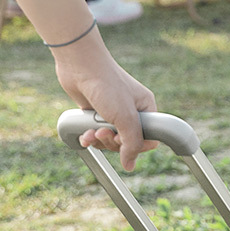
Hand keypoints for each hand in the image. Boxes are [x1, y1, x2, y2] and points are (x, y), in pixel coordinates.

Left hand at [54, 43, 157, 171]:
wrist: (80, 65)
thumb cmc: (107, 85)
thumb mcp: (125, 117)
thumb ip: (131, 143)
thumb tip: (129, 165)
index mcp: (145, 108)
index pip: (148, 138)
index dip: (136, 146)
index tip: (123, 143)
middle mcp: (130, 111)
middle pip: (126, 142)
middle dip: (112, 142)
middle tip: (103, 132)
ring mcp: (112, 112)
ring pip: (109, 139)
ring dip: (98, 140)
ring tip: (91, 131)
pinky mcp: (95, 112)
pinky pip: (95, 134)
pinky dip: (89, 137)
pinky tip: (84, 134)